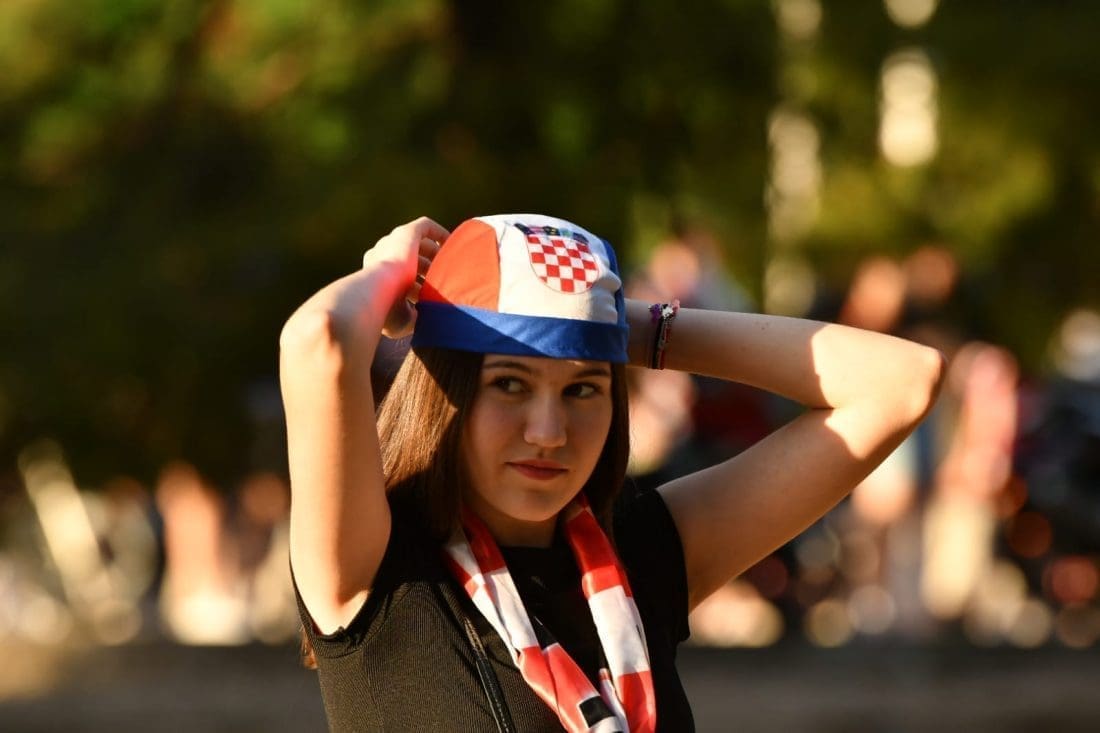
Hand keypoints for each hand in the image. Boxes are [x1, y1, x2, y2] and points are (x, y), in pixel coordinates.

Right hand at [362, 217, 448, 338]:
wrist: (374, 293)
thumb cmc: (386, 313)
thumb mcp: (401, 320)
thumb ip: (415, 317)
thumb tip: (430, 321)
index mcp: (375, 277)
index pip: (400, 278)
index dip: (417, 286)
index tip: (431, 298)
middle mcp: (381, 256)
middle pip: (409, 259)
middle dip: (428, 269)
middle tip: (445, 281)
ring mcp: (392, 243)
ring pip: (417, 243)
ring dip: (435, 253)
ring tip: (452, 266)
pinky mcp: (405, 233)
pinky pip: (424, 226)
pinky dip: (438, 233)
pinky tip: (452, 244)